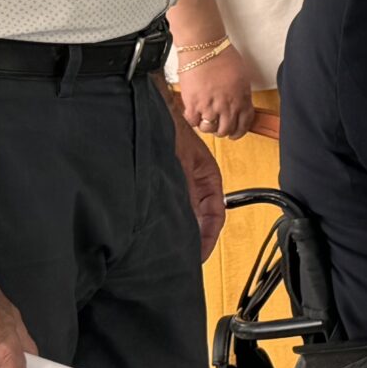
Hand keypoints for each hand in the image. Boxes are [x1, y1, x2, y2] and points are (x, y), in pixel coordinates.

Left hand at [167, 92, 225, 259]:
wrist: (150, 110)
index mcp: (209, 179)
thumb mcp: (180, 164)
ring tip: (170, 247)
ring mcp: (179, 184)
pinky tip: (154, 229)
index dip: (208, 238)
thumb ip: (185, 193)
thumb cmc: (169, 127)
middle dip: (193, 238)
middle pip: (200, 219)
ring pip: (184, 214)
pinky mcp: (163, 183)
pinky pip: (169, 207)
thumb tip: (188, 222)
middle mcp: (195, 184)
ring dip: (179, 229)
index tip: (198, 255)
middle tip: (183, 258)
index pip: (216, 216)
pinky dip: (165, 219)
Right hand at [177, 44, 257, 141]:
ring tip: (205, 119)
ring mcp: (209, 107)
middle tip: (218, 127)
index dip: (239, 131)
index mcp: (242, 99)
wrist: (204, 49)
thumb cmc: (222, 56)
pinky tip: (194, 113)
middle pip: (226, 130)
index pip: (244, 124)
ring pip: (209, 129)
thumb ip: (241, 94)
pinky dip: (193, 120)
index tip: (235, 133)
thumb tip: (240, 104)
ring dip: (207, 126)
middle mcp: (227, 106)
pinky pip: (193, 122)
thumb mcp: (242, 76)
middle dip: (223, 131)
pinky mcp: (192, 105)